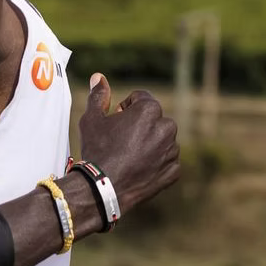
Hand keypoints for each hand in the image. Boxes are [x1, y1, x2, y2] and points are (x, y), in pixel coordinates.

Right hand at [78, 73, 179, 216]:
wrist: (102, 189)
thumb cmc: (97, 150)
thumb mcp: (92, 119)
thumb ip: (98, 95)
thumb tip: (99, 77)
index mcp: (150, 109)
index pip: (140, 98)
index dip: (125, 109)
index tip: (115, 122)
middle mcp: (167, 127)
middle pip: (153, 118)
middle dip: (140, 125)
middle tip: (121, 141)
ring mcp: (172, 151)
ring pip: (161, 140)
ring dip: (149, 144)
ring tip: (129, 157)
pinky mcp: (173, 171)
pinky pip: (166, 161)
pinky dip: (156, 163)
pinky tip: (138, 169)